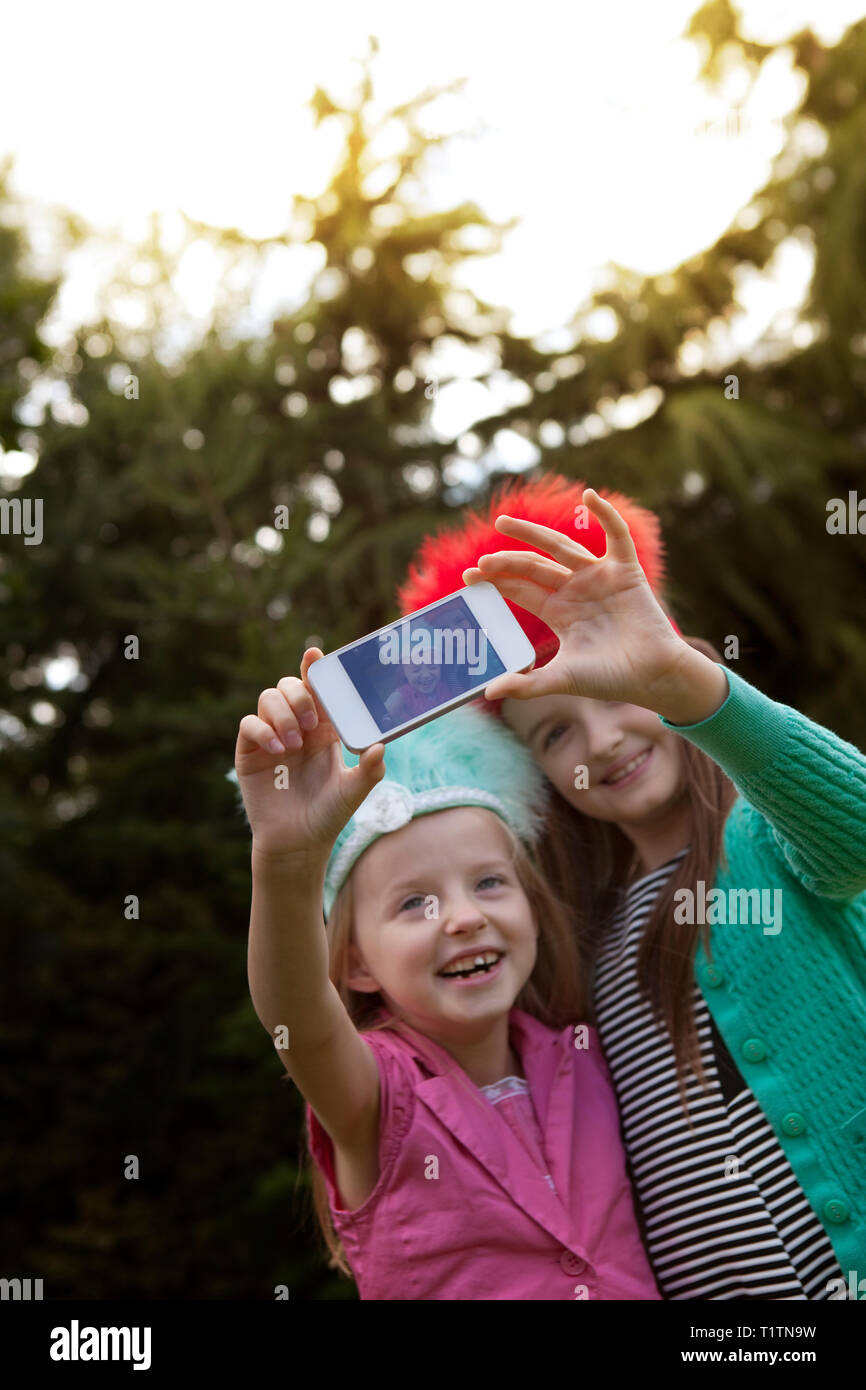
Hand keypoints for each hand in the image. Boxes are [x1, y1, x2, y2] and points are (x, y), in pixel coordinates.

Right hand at [234, 648, 385, 860]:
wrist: (298, 844)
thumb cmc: (328, 815)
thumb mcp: (353, 792)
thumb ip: (369, 770)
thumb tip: (381, 747)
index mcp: (324, 728)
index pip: (318, 689)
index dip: (315, 669)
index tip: (315, 655)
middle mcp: (298, 726)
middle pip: (290, 686)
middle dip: (301, 696)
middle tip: (312, 723)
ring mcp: (271, 736)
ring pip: (268, 698)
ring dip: (283, 714)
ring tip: (294, 744)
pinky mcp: (250, 751)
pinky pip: (249, 724)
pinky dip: (263, 730)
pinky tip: (277, 749)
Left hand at [462, 489, 694, 712]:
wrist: (653, 676)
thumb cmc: (611, 678)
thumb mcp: (562, 679)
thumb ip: (527, 685)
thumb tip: (489, 692)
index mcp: (559, 612)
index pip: (520, 589)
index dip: (496, 582)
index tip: (469, 577)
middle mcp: (575, 590)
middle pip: (533, 566)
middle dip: (506, 561)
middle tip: (481, 561)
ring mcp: (599, 577)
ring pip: (562, 546)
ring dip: (533, 533)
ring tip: (503, 522)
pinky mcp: (626, 570)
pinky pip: (617, 535)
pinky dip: (607, 514)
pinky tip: (590, 495)